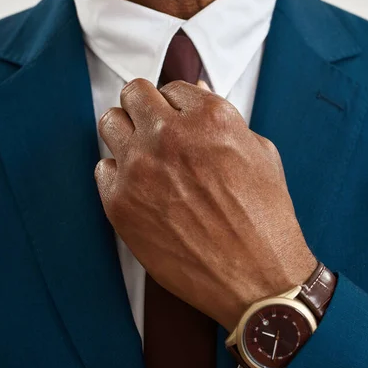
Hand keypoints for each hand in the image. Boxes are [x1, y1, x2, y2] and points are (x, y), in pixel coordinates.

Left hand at [94, 78, 316, 332]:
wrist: (257, 280)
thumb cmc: (265, 218)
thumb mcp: (260, 153)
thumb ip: (223, 118)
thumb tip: (196, 94)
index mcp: (209, 117)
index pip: (171, 87)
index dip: (176, 104)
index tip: (177, 118)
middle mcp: (169, 135)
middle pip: (133, 94)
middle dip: (144, 107)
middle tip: (154, 127)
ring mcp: (140, 168)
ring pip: (110, 123)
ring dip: (126, 133)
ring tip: (144, 154)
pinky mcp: (120, 203)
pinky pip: (103, 168)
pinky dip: (118, 174)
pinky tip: (140, 189)